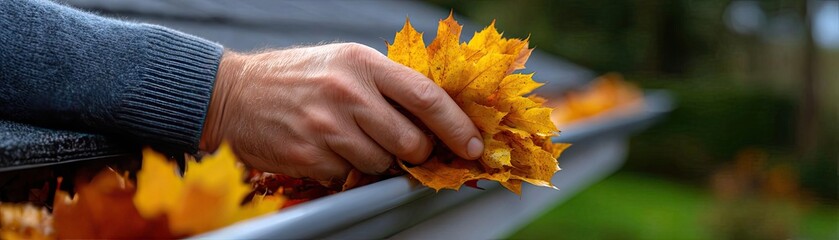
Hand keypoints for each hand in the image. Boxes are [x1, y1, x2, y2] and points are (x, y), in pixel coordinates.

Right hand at [200, 43, 482, 180]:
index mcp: (363, 63)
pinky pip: (348, 177)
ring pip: (382, 164)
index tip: (472, 146)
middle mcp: (348, 93)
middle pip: (411, 141)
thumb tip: (435, 119)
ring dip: (375, 160)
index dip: (457, 126)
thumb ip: (388, 85)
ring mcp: (327, 126)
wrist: (234, 94)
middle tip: (399, 144)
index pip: (426, 97)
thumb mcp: (345, 63)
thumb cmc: (298, 78)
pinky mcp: (309, 155)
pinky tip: (324, 148)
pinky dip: (343, 169)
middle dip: (414, 151)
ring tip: (348, 138)